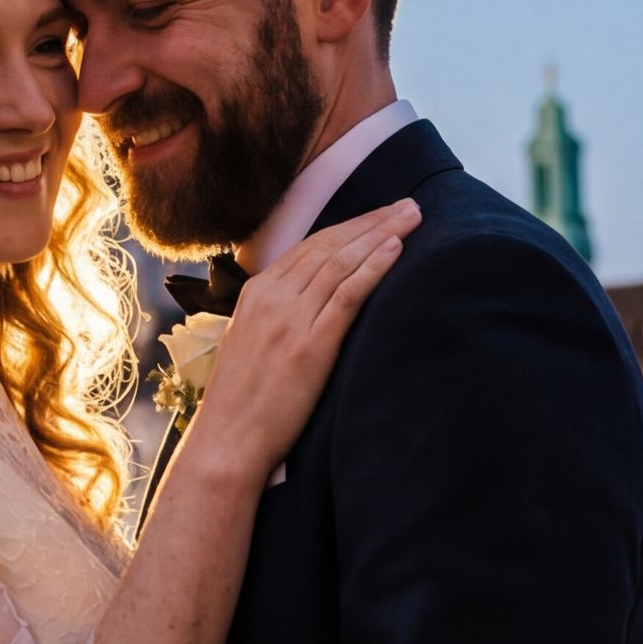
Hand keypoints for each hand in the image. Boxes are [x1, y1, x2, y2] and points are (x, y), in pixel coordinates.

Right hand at [181, 200, 415, 474]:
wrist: (229, 439)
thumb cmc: (242, 402)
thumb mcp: (251, 343)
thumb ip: (277, 316)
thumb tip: (309, 305)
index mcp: (256, 293)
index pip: (311, 246)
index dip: (350, 226)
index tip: (381, 214)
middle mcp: (272, 296)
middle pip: (330, 246)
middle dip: (373, 221)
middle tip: (408, 204)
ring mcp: (291, 318)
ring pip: (342, 262)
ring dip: (381, 234)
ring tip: (413, 216)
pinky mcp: (311, 343)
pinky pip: (348, 294)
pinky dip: (374, 267)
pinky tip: (396, 248)